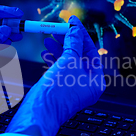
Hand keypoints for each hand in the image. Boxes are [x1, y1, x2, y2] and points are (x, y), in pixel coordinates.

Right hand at [6, 16, 104, 135]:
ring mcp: (73, 88)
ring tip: (49, 39)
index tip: (73, 23)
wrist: (39, 112)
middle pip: (79, 56)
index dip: (81, 35)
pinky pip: (60, 70)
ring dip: (58, 49)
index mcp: (96, 81)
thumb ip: (73, 42)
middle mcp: (87, 85)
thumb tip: (75, 29)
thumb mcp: (68, 60)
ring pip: (68, 62)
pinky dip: (53, 60)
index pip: (92, 51)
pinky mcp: (60, 89)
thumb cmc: (56, 93)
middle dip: (68, 41)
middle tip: (59, 29)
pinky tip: (45, 53)